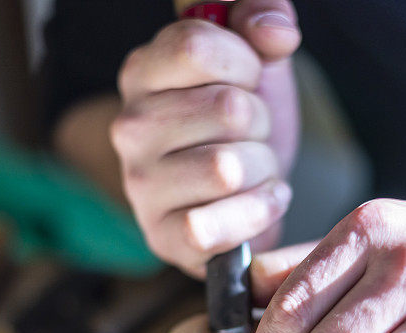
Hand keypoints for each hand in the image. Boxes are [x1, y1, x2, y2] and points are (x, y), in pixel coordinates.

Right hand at [111, 0, 300, 277]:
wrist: (247, 193)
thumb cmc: (244, 124)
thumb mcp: (257, 57)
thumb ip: (262, 16)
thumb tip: (275, 32)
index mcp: (142, 73)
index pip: (196, 47)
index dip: (244, 64)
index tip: (248, 81)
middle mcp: (130, 128)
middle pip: (226, 109)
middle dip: (261, 123)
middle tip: (251, 135)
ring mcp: (141, 186)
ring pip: (228, 169)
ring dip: (263, 170)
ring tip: (254, 169)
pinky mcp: (163, 237)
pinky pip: (214, 226)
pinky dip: (257, 213)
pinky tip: (258, 203)